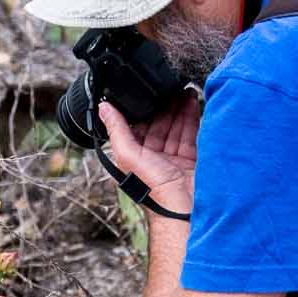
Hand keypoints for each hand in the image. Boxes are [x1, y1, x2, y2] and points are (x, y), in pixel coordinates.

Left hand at [99, 93, 199, 216]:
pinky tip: (195, 105)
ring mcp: (173, 160)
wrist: (184, 209)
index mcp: (135, 157)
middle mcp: (153, 158)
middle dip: (168, 107)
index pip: (140, 127)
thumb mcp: (130, 156)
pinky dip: (193, 121)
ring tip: (187, 91)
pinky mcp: (190, 161)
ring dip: (181, 110)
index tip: (152, 92)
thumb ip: (117, 131)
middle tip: (174, 87)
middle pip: (161, 125)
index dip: (146, 109)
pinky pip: (191, 137)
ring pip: (176, 129)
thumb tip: (103, 108)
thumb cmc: (154, 190)